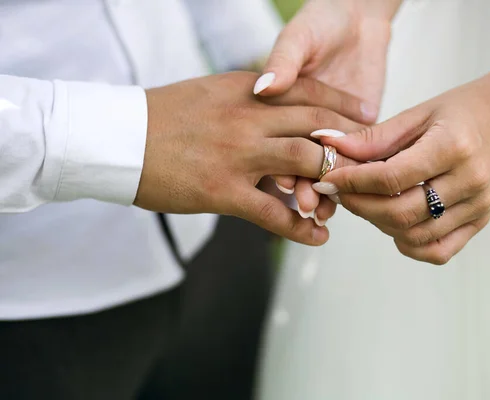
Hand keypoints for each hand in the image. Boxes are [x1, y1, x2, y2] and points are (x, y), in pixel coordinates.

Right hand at [134, 72, 360, 244]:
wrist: (116, 137)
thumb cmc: (162, 116)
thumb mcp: (211, 93)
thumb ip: (248, 98)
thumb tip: (275, 104)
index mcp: (246, 90)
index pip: (308, 90)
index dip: (343, 105)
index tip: (368, 117)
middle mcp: (248, 117)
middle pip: (317, 124)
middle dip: (350, 142)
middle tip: (372, 160)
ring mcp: (237, 154)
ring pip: (305, 162)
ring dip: (332, 181)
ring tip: (347, 198)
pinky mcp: (222, 191)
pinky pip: (274, 212)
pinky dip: (300, 227)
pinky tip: (317, 236)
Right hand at [254, 0, 393, 208]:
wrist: (360, 15)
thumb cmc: (321, 21)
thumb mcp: (299, 38)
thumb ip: (284, 61)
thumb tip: (265, 87)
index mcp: (279, 105)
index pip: (278, 138)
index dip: (281, 161)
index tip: (285, 181)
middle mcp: (298, 123)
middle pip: (299, 160)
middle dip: (304, 183)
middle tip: (307, 203)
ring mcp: (327, 131)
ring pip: (322, 167)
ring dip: (324, 189)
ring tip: (324, 210)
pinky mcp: (356, 133)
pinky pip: (351, 161)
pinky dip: (349, 181)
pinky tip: (348, 202)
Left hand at [314, 68, 489, 262]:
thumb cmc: (464, 108)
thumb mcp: (419, 113)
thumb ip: (373, 138)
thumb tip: (326, 145)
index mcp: (453, 147)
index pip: (391, 177)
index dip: (352, 182)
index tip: (327, 178)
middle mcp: (469, 181)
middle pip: (400, 213)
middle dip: (359, 206)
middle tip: (340, 193)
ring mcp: (479, 206)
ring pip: (416, 236)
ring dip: (380, 224)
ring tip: (367, 203)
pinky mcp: (482, 221)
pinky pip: (440, 250)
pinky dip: (410, 244)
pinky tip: (396, 224)